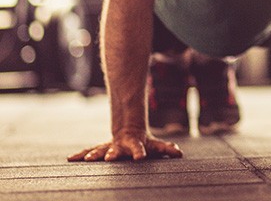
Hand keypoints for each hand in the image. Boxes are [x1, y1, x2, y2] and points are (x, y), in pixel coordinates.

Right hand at [67, 131, 182, 161]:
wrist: (128, 131)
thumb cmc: (144, 142)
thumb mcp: (156, 144)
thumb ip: (167, 148)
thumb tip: (179, 153)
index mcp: (135, 144)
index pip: (139, 148)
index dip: (140, 152)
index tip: (140, 158)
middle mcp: (121, 145)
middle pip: (117, 150)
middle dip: (112, 154)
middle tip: (109, 158)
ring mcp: (109, 146)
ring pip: (100, 150)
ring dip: (94, 154)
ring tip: (87, 159)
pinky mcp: (99, 149)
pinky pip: (89, 151)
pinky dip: (80, 155)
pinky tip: (70, 159)